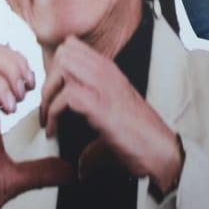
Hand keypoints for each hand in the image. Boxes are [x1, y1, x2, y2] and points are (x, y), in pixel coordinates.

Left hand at [39, 37, 183, 191]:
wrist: (161, 151)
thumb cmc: (141, 138)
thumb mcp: (113, 118)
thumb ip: (94, 130)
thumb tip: (81, 161)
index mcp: (109, 71)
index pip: (73, 46)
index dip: (55, 67)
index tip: (52, 91)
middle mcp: (107, 73)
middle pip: (64, 53)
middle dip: (48, 78)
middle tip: (47, 105)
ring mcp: (105, 86)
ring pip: (62, 68)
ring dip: (48, 94)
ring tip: (47, 118)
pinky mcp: (101, 106)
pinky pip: (65, 97)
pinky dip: (52, 114)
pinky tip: (53, 131)